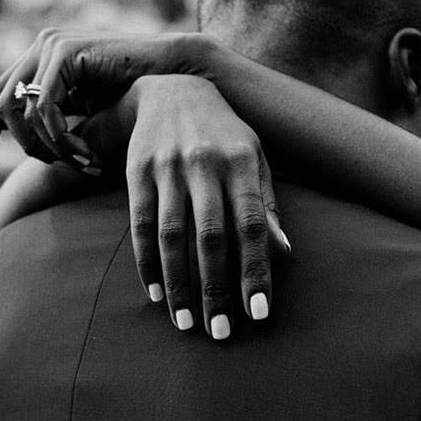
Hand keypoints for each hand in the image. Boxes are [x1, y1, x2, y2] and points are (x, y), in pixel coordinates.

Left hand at [0, 29, 211, 178]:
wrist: (178, 75)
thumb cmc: (138, 99)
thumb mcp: (86, 115)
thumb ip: (56, 123)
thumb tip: (27, 149)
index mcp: (40, 58)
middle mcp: (41, 46)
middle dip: (23, 147)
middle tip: (61, 168)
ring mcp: (51, 43)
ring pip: (21, 111)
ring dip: (50, 148)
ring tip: (82, 163)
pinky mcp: (66, 50)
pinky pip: (43, 105)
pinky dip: (60, 137)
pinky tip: (85, 153)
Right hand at [125, 75, 290, 340]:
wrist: (170, 87)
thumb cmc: (223, 134)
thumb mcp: (255, 158)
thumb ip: (266, 205)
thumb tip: (284, 253)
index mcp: (242, 161)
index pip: (251, 224)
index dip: (256, 270)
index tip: (259, 313)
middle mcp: (205, 163)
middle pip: (211, 236)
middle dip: (216, 288)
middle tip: (220, 332)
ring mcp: (168, 166)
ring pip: (173, 235)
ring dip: (179, 284)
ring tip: (186, 322)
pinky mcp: (137, 171)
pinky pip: (140, 224)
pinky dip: (147, 262)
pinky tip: (155, 293)